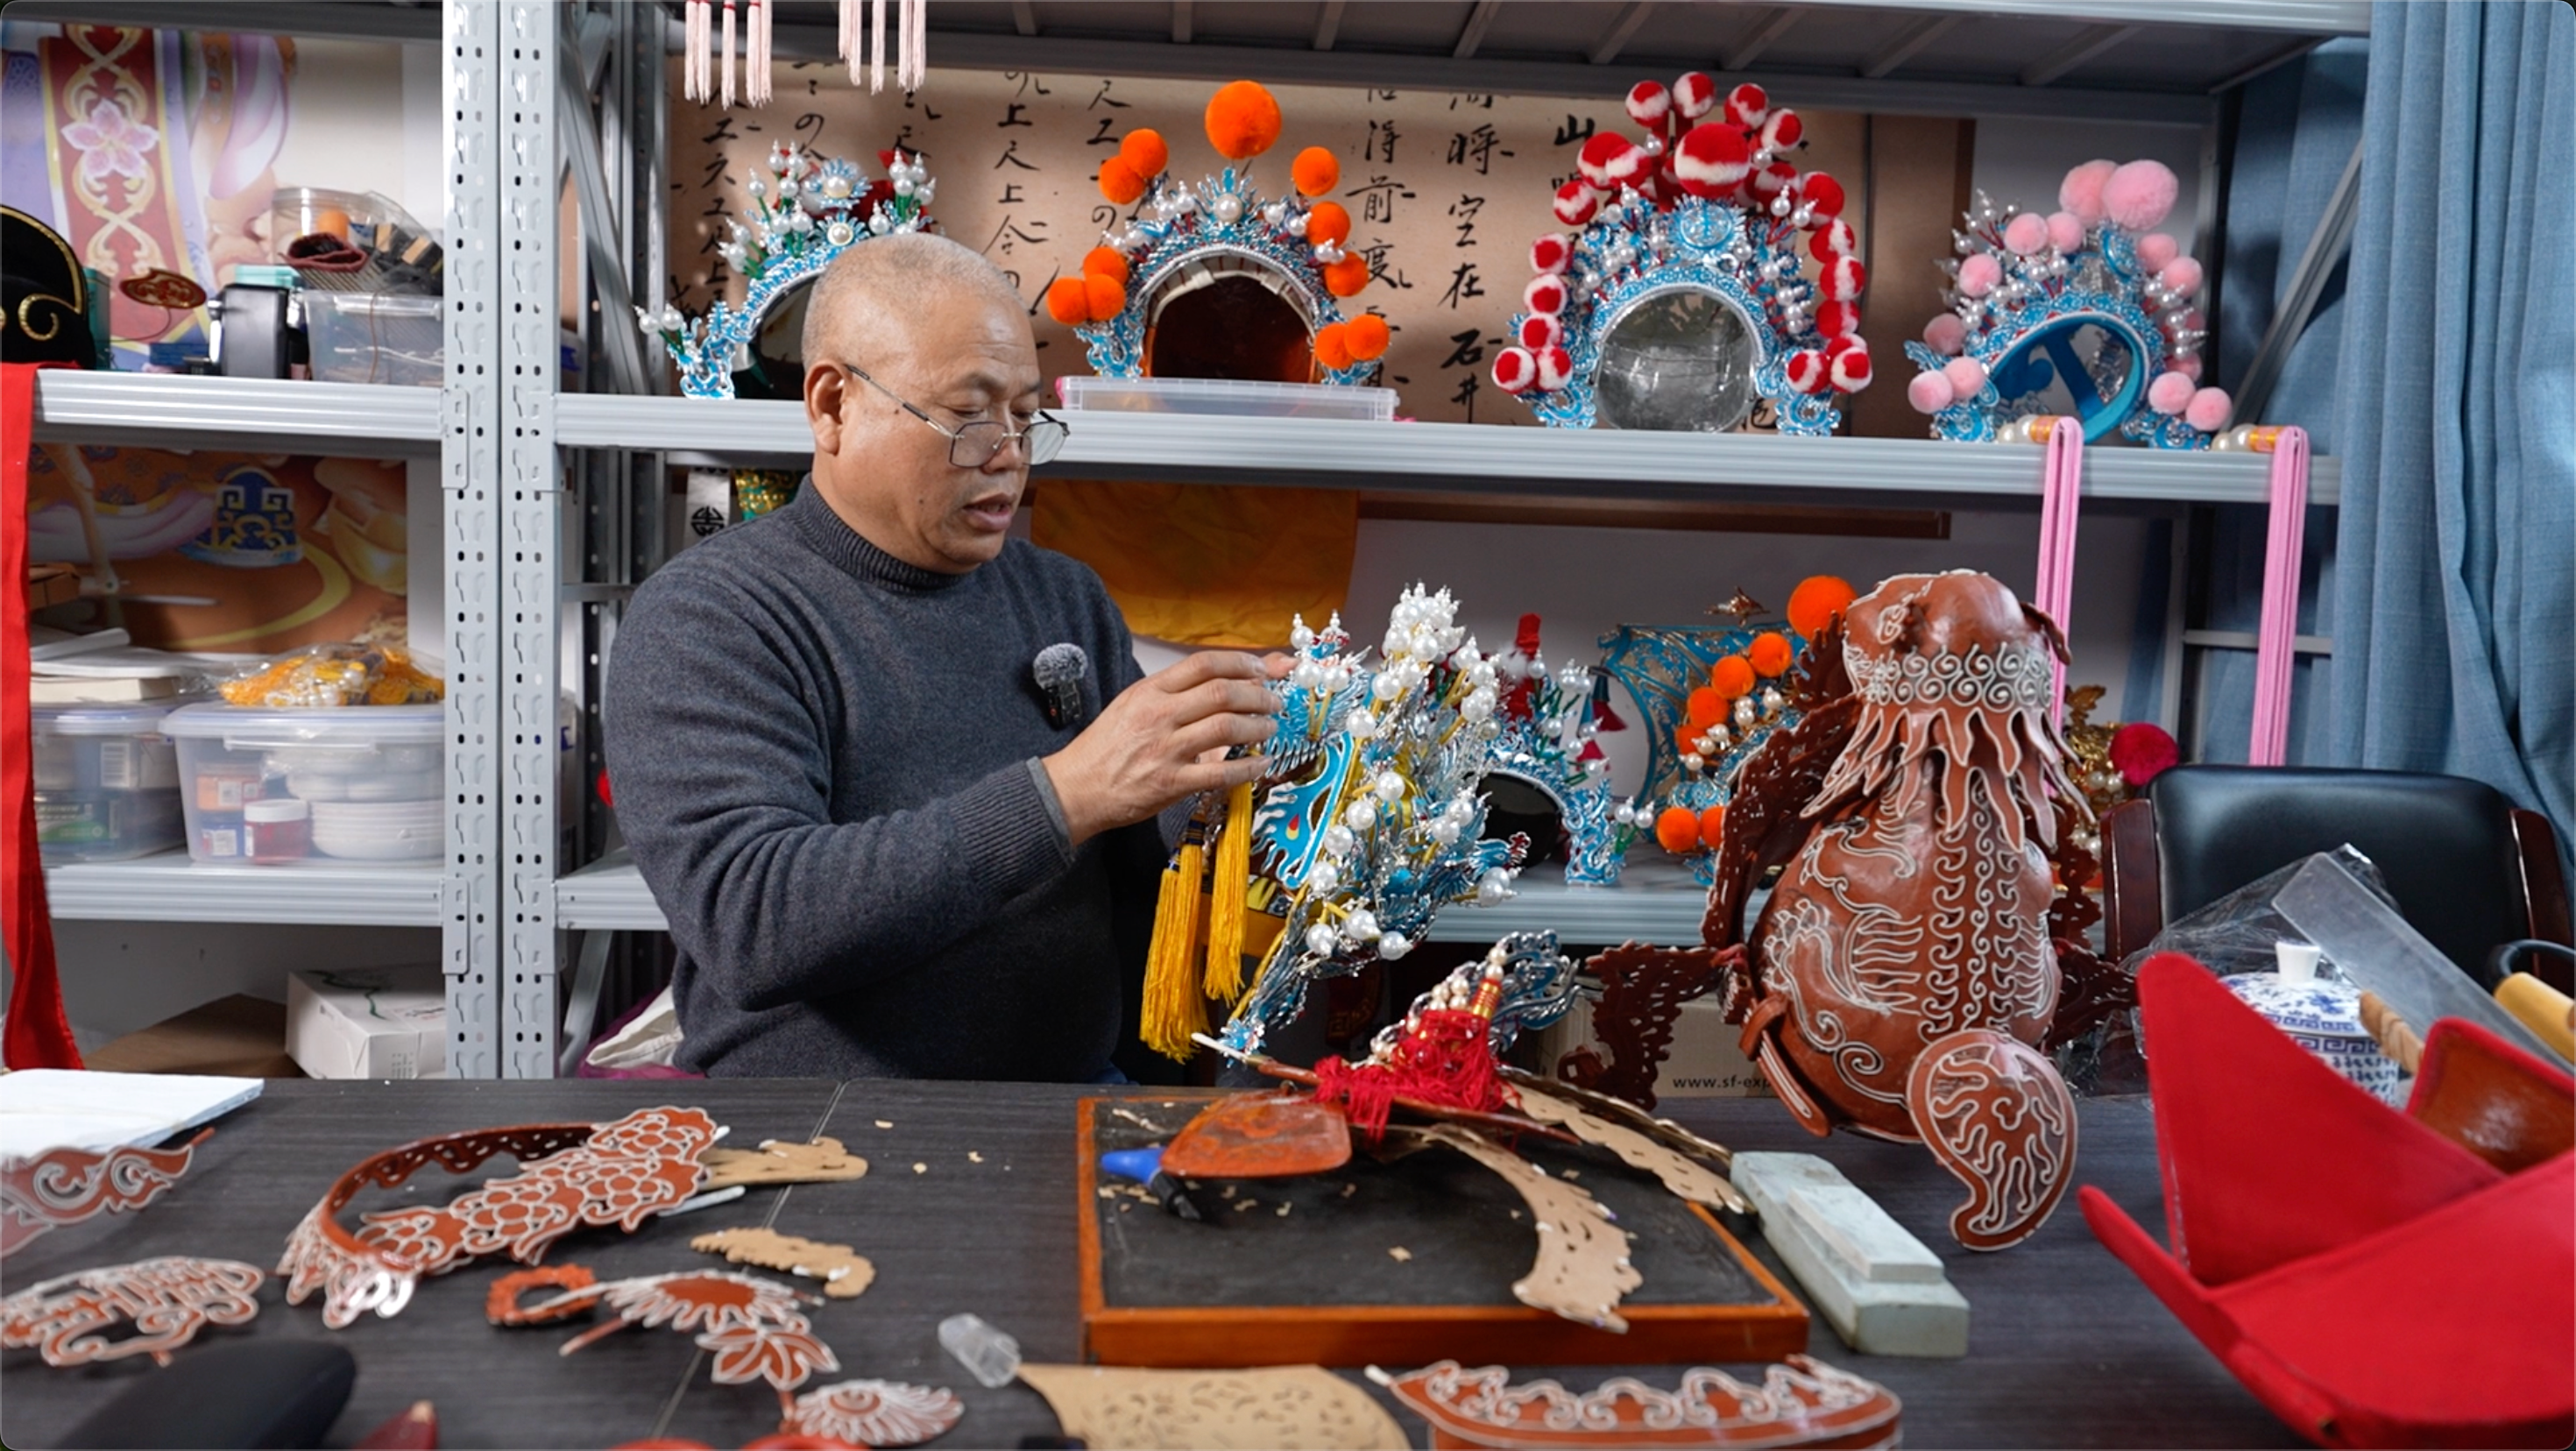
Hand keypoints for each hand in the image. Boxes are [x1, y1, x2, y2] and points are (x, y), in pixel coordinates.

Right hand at [1043, 651, 1287, 845]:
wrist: (1075, 787)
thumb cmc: (1106, 746)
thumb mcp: (1133, 705)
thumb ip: (1174, 693)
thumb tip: (1222, 682)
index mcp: (1150, 692)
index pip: (1203, 664)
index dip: (1240, 662)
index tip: (1262, 668)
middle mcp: (1159, 716)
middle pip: (1222, 693)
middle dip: (1259, 695)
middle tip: (1274, 701)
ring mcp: (1166, 750)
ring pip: (1226, 728)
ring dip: (1258, 726)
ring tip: (1269, 728)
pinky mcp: (1171, 783)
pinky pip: (1220, 773)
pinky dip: (1248, 767)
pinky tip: (1261, 764)